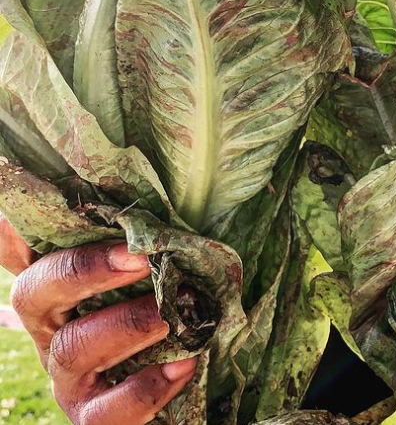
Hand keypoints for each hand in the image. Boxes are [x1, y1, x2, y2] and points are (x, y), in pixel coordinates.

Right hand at [0, 219, 197, 424]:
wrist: (176, 382)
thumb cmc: (159, 308)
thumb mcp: (146, 270)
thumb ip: (132, 235)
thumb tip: (130, 186)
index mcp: (58, 289)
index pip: (22, 252)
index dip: (14, 231)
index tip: (36, 213)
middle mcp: (53, 329)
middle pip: (36, 293)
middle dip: (85, 271)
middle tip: (141, 257)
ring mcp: (69, 378)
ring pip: (75, 348)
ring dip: (127, 324)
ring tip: (173, 309)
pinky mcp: (95, 417)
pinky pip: (107, 413)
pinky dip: (147, 387)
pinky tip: (186, 362)